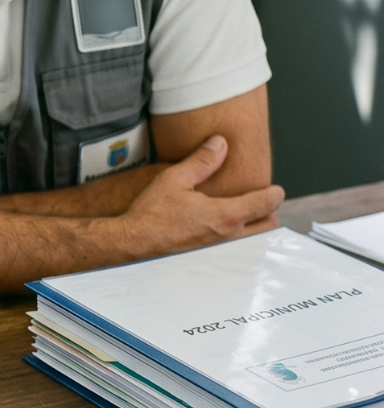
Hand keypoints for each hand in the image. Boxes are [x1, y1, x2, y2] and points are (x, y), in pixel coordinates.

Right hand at [119, 136, 283, 256]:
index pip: (266, 204)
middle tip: (259, 205)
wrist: (133, 244)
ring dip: (256, 232)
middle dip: (269, 214)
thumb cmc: (151, 214)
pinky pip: (237, 254)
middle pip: (269, 228)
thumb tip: (219, 143)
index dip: (275, 193)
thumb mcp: (174, 179)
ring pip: (256, 244)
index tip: (275, 190)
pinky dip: (240, 245)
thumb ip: (201, 161)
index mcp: (226, 215)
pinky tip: (224, 238)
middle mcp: (230, 238)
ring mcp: (222, 254)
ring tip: (246, 222)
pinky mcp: (211, 263)